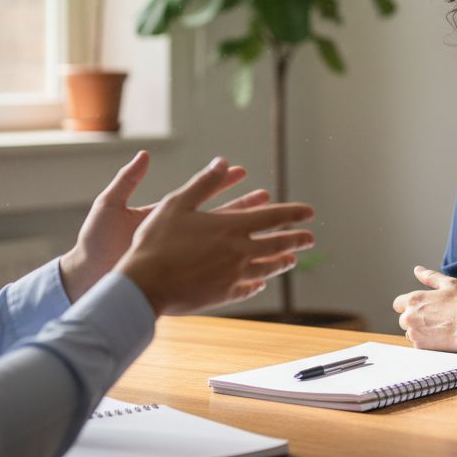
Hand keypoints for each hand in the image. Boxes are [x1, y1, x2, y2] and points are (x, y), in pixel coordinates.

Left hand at [59, 151, 266, 301]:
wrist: (86, 277)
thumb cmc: (94, 242)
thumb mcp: (110, 205)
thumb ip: (127, 180)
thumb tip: (145, 155)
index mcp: (164, 215)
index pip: (199, 195)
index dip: (221, 183)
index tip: (242, 171)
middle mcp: (176, 236)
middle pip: (217, 219)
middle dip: (243, 208)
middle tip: (268, 198)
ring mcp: (179, 257)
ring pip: (219, 245)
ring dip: (244, 239)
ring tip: (269, 231)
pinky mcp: (178, 276)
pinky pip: (210, 271)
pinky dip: (231, 269)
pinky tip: (251, 266)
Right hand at [117, 156, 315, 314]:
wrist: (145, 285)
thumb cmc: (157, 241)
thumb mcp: (177, 203)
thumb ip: (203, 183)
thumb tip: (222, 161)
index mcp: (231, 227)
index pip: (272, 217)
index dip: (293, 213)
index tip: (310, 213)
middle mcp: (238, 252)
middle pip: (276, 245)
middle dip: (296, 240)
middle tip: (310, 239)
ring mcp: (232, 276)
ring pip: (265, 269)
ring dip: (281, 263)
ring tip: (291, 261)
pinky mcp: (222, 295)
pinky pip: (246, 289)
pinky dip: (256, 284)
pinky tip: (259, 284)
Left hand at [391, 266, 456, 351]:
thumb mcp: (449, 284)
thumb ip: (430, 277)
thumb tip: (418, 270)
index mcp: (414, 300)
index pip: (397, 304)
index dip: (408, 305)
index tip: (420, 308)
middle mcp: (409, 317)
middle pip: (403, 319)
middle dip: (414, 318)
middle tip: (433, 318)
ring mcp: (414, 333)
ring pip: (410, 332)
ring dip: (419, 330)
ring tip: (438, 328)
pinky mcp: (420, 347)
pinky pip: (418, 343)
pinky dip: (426, 341)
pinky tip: (439, 337)